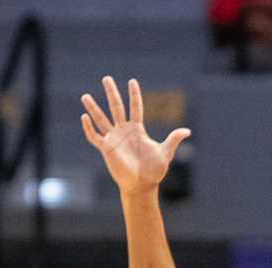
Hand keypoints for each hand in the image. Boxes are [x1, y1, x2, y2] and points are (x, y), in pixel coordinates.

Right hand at [80, 76, 189, 198]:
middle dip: (112, 93)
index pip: (135, 107)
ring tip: (84, 96)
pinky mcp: (106, 149)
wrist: (142, 185)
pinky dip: (89, 128)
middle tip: (106, 78)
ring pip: (101, 119)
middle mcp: (124, 131)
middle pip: (116, 107)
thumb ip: (173, 139)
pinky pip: (94, 136)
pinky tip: (84, 117)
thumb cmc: (154, 171)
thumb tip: (187, 131)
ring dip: (93, 108)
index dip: (134, 95)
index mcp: (137, 130)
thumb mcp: (165, 152)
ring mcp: (114, 139)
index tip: (132, 81)